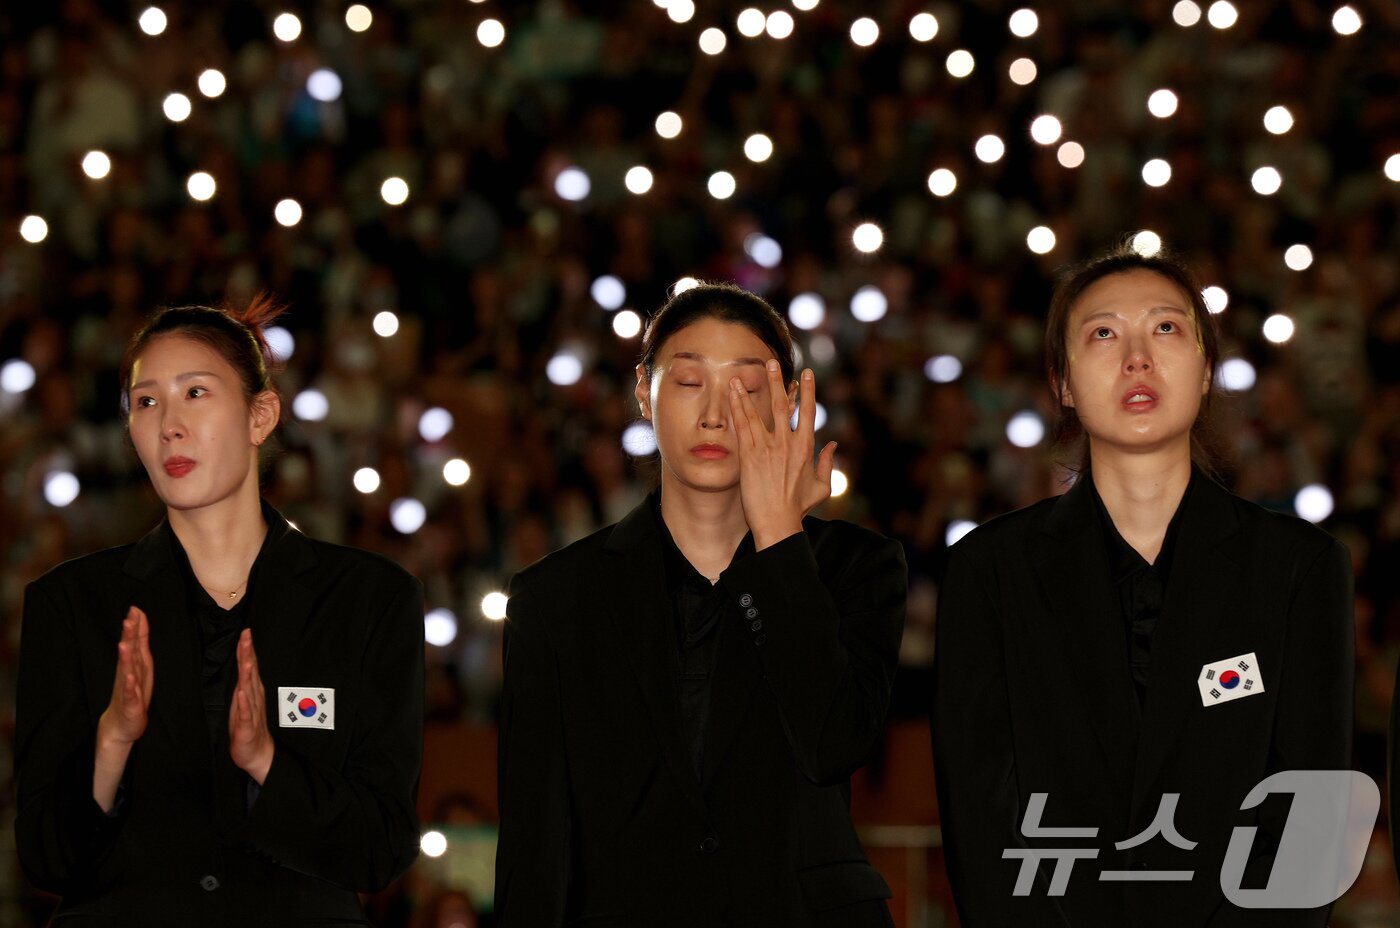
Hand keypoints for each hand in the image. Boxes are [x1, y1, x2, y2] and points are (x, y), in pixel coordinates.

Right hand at [97, 606, 153, 746]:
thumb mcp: (140, 667)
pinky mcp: (129, 703)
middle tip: (128, 619)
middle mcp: (128, 674)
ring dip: (126, 657)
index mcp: (134, 665)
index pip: (135, 643)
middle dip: (129, 636)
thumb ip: (139, 645)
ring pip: (127, 671)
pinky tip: (129, 676)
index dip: (136, 627)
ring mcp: (127, 688)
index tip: (135, 609)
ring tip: (124, 644)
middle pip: (129, 653)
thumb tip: (138, 624)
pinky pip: (129, 693)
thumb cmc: (132, 694)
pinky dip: (129, 685)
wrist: (120, 725)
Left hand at [229, 629, 274, 783]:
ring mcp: (251, 712)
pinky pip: (246, 714)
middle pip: (250, 672)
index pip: (249, 666)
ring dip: (248, 674)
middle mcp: (253, 698)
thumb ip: (244, 683)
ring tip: (246, 659)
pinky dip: (244, 703)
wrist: (257, 754)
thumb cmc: (248, 729)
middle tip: (247, 636)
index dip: (247, 650)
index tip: (246, 632)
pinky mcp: (247, 727)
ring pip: (249, 689)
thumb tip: (244, 663)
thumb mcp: (243, 702)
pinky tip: (243, 693)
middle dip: (248, 654)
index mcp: (251, 692)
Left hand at [727, 360, 836, 548]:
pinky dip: (738, 409)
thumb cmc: (799, 508)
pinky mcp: (749, 457)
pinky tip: (732, 396)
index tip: (806, 374)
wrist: (778, 524)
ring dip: (748, 392)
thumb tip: (834, 445)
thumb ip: (827, 463)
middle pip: (781, 406)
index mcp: (806, 448)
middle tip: (770, 362)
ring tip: (740, 375)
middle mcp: (787, 444)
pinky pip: (742, 428)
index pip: (808, 412)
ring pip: (757, 413)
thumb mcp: (821, 486)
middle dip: (776, 382)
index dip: (808, 391)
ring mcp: (767, 449)